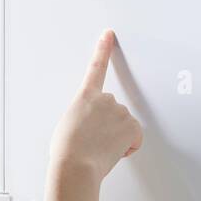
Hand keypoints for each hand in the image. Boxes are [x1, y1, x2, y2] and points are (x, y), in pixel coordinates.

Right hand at [48, 30, 142, 182]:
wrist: (75, 166)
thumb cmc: (66, 151)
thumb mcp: (66, 126)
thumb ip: (81, 116)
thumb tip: (87, 127)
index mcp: (85, 97)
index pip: (96, 68)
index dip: (103, 50)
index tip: (109, 35)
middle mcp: (104, 99)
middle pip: (113, 111)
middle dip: (109, 126)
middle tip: (95, 141)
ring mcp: (119, 111)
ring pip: (124, 125)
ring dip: (116, 138)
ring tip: (100, 149)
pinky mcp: (132, 125)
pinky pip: (135, 138)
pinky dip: (128, 147)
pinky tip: (114, 151)